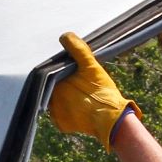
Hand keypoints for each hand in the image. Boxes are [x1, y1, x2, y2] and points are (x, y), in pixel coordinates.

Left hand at [49, 34, 135, 148]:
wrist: (111, 119)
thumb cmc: (101, 91)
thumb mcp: (91, 66)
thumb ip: (78, 49)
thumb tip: (65, 36)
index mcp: (56, 85)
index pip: (51, 75)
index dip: (60, 72)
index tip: (71, 72)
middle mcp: (51, 101)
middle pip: (52, 88)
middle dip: (62, 85)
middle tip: (77, 84)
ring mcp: (56, 115)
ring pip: (55, 101)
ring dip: (63, 98)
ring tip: (79, 95)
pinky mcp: (62, 125)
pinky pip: (60, 116)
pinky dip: (67, 111)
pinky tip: (78, 107)